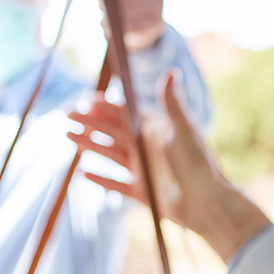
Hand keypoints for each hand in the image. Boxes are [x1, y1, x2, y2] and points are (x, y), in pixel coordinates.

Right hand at [67, 70, 272, 262]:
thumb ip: (172, 103)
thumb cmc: (197, 164)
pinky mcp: (142, 192)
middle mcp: (148, 149)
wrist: (206, 203)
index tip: (87, 99)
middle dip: (90, 123)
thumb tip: (171, 71)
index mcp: (156, 131)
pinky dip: (100, 178)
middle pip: (112, 132)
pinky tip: (82, 173)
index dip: (106, 106)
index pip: (126, 114)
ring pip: (109, 154)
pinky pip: (115, 184)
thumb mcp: (184, 130)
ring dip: (89, 145)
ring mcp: (143, 170)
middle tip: (67, 114)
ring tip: (68, 136)